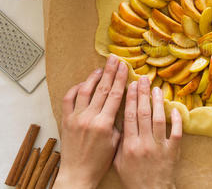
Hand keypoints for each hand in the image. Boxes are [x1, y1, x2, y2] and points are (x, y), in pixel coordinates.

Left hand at [53, 55, 127, 188]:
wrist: (77, 173)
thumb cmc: (99, 161)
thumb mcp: (116, 142)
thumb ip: (120, 122)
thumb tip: (123, 104)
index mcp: (104, 123)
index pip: (115, 95)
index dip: (121, 79)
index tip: (125, 67)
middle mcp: (89, 117)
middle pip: (102, 88)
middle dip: (110, 72)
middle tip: (115, 59)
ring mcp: (75, 117)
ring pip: (85, 90)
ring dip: (94, 77)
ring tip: (101, 68)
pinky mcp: (66, 120)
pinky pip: (69, 99)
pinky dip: (76, 88)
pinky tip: (83, 83)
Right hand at [114, 77, 182, 188]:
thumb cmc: (133, 177)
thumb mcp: (118, 160)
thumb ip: (120, 140)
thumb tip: (119, 119)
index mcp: (129, 145)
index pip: (129, 117)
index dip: (130, 99)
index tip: (130, 85)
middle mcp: (144, 144)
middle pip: (143, 114)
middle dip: (142, 94)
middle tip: (143, 79)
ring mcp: (159, 147)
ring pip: (159, 120)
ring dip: (158, 102)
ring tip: (157, 88)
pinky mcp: (173, 151)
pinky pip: (176, 132)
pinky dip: (176, 120)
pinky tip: (174, 108)